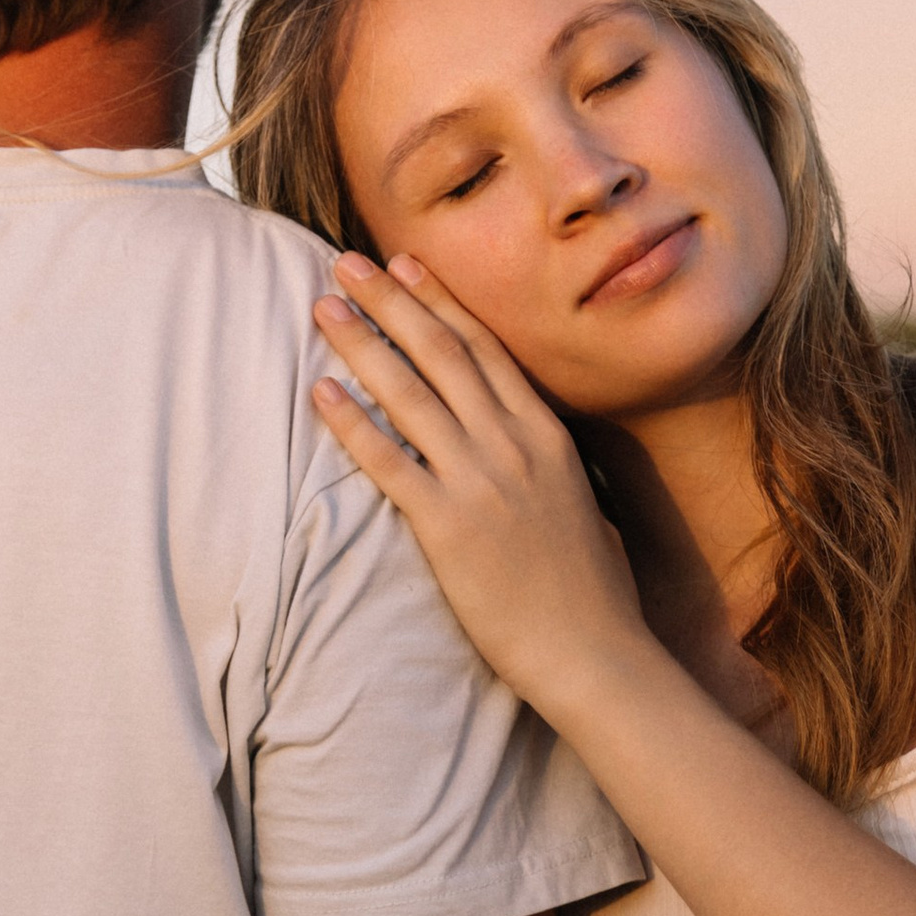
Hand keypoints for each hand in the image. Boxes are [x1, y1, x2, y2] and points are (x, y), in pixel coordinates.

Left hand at [310, 254, 647, 715]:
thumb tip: (530, 447)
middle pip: (442, 353)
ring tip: (324, 308)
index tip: (407, 264)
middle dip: (391, 301)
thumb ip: (547, 464)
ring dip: (363, 344)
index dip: (440, 301)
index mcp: (547, 435)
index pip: (485, 349)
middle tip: (347, 262)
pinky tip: (320, 392)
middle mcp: (514, 445)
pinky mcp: (448, 526)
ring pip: (410, 393)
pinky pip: (389, 463)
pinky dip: (353, 423)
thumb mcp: (581, 505)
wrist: (594, 652)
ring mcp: (481, 483)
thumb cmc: (592, 592)